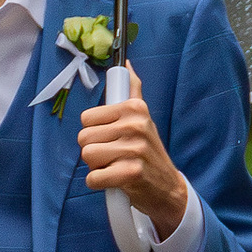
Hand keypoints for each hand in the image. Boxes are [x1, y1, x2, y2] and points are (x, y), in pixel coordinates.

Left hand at [75, 91, 189, 237]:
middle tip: (114, 156)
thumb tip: (125, 63)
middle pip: (83, 138)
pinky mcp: (131, 173)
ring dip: (97, 167)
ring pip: (87, 156)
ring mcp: (135, 149)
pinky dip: (99, 183)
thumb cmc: (148, 152)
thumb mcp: (142, 117)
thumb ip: (131, 90)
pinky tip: (116, 181)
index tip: (112, 139)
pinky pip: (93, 178)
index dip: (95, 132)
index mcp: (135, 108)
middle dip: (94, 151)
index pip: (86, 118)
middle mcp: (135, 125)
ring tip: (116, 167)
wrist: (168, 188)